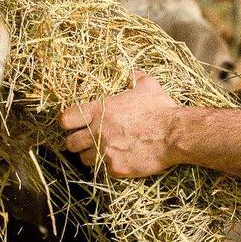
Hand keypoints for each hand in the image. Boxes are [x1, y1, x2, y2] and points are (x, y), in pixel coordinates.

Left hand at [59, 72, 181, 177]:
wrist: (175, 135)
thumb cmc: (161, 109)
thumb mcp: (147, 85)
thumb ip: (133, 77)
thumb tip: (129, 71)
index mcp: (99, 110)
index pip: (65, 120)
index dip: (68, 123)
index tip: (74, 124)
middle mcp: (97, 132)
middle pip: (70, 143)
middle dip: (77, 142)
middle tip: (87, 140)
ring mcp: (105, 152)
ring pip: (84, 159)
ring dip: (90, 156)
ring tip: (102, 152)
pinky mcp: (115, 168)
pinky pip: (102, 170)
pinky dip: (108, 166)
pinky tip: (119, 159)